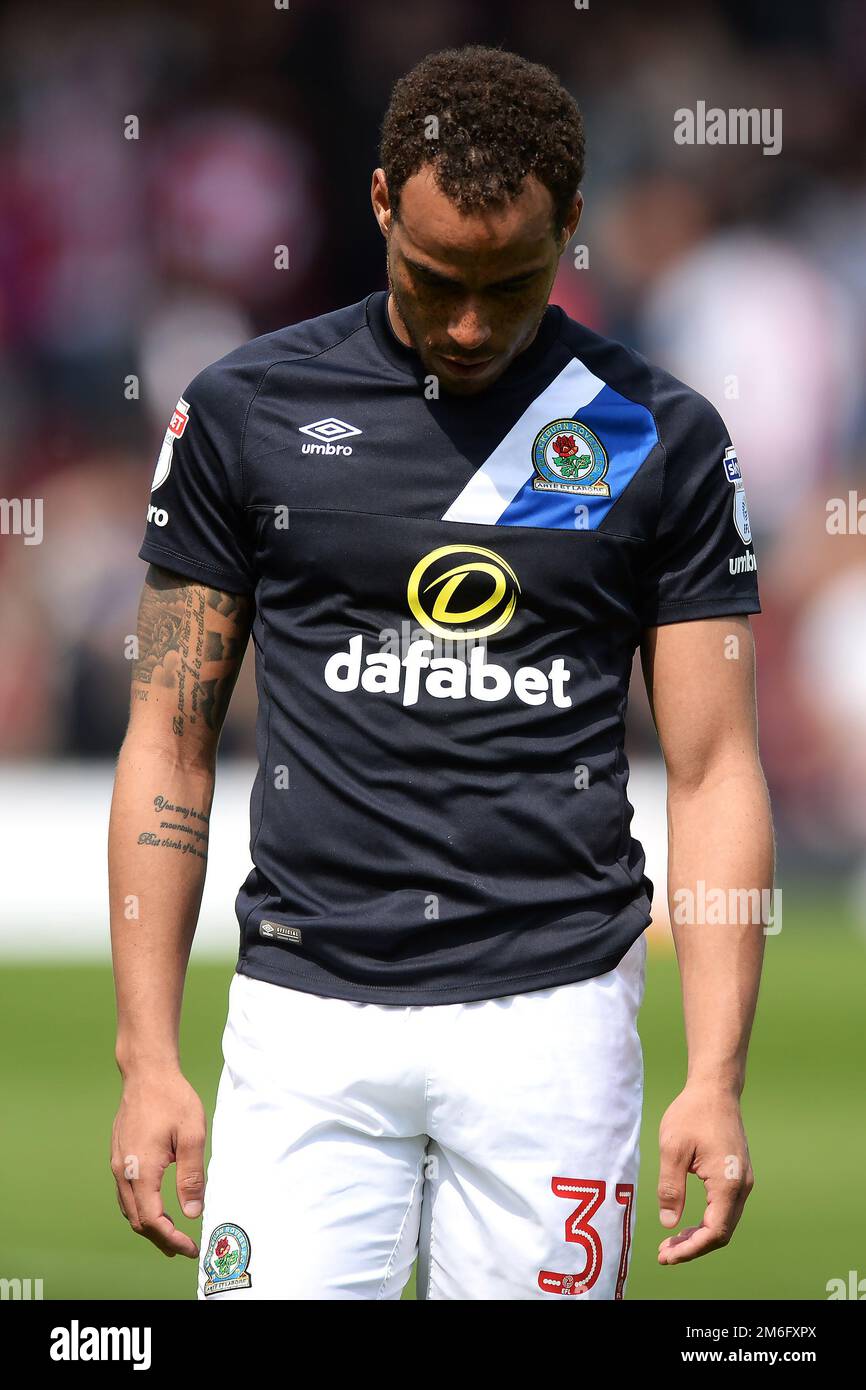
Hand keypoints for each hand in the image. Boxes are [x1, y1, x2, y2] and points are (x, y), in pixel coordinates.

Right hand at [111, 1068, 206, 1258]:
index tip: (190, 1248)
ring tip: (171, 1236)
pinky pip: (125, 1194)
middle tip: (183, 1248)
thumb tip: (192, 1212)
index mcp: (142, 1170)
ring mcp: (117, 1164)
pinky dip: (140, 1209)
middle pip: (138, 1220)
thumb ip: (192, 1176)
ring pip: (129, 1209)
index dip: (171, 1239)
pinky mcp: (118, 1156)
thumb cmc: (172, 1099)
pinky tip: (155, 1207)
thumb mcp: (192, 1136)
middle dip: (160, 1239)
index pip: (153, 1220)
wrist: (146, 1073)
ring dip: (149, 1226)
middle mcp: (123, 1171)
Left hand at [657, 1080, 753, 1264]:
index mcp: (728, 1183)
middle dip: (693, 1247)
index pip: (715, 1232)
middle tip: (664, 1253)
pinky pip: (724, 1209)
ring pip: (724, 1222)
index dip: (691, 1249)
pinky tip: (686, 1224)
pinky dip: (707, 1222)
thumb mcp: (672, 1149)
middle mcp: (742, 1187)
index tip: (667, 1255)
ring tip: (672, 1243)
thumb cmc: (692, 1114)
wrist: (715, 1090)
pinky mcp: (737, 1176)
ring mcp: (743, 1181)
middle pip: (722, 1233)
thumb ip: (670, 1188)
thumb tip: (669, 1224)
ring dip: (700, 1236)